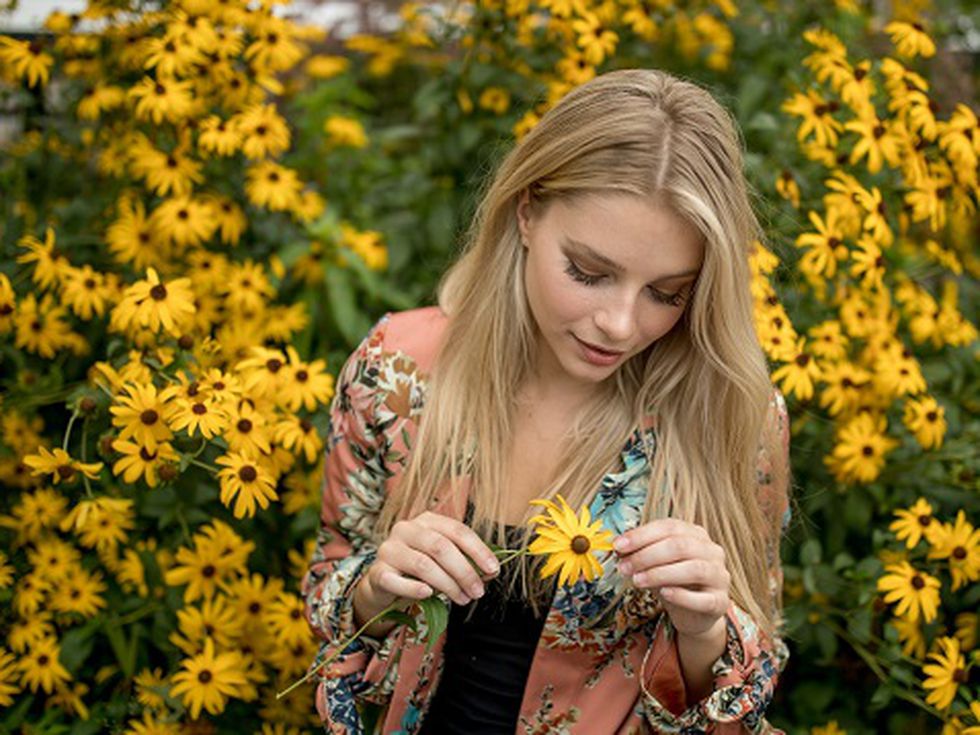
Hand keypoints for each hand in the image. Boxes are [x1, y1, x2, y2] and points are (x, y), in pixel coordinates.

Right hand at [364, 511, 499, 611]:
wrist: (385, 583)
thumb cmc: (420, 569)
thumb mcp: (444, 561)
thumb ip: (466, 561)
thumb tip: (492, 571)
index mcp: (427, 520)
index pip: (457, 530)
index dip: (478, 550)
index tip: (493, 569)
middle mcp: (406, 529)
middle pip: (441, 547)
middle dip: (464, 571)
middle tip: (477, 591)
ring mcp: (389, 549)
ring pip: (424, 565)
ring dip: (448, 585)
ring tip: (462, 599)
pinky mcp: (378, 572)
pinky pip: (397, 581)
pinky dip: (414, 589)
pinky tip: (428, 595)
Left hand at [613, 519, 729, 638]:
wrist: (693, 614)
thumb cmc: (673, 582)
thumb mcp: (654, 564)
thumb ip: (639, 553)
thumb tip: (617, 547)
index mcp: (696, 534)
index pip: (669, 527)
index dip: (642, 535)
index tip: (618, 546)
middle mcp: (712, 551)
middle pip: (679, 546)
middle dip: (646, 555)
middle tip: (623, 567)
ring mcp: (720, 576)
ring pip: (693, 569)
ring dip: (660, 573)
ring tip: (636, 581)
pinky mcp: (721, 602)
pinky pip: (703, 598)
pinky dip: (682, 595)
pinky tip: (663, 593)